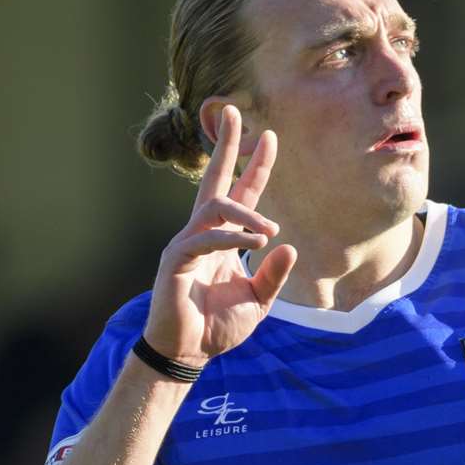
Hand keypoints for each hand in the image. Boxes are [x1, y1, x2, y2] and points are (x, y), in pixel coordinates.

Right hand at [143, 105, 296, 363]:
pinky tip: (254, 242)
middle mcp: (203, 233)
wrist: (189, 352)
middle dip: (225, 146)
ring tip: (269, 228)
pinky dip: (231, 236)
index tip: (269, 137)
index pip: (241, 194)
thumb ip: (273, 275)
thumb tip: (288, 246)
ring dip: (245, 212)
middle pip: (214, 179)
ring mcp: (187, 244)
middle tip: (234, 111)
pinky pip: (205, 237)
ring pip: (214, 207)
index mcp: (223, 240)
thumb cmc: (218, 326)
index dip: (255, 168)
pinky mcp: (175, 260)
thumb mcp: (257, 300)